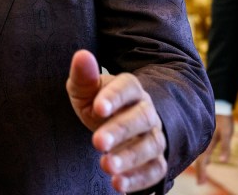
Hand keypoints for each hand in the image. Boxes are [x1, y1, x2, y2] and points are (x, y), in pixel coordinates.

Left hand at [67, 49, 166, 192]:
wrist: (116, 122)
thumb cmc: (96, 103)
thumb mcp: (84, 89)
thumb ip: (83, 76)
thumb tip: (81, 55)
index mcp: (130, 88)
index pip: (127, 88)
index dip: (114, 97)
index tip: (98, 108)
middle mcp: (146, 111)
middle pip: (141, 119)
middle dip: (120, 131)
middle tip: (97, 142)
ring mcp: (154, 136)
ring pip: (150, 146)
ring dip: (129, 158)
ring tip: (105, 166)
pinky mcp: (156, 160)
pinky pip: (154, 170)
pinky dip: (138, 179)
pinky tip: (117, 185)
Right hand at [194, 113, 231, 183]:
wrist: (219, 104)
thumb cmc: (223, 118)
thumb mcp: (226, 133)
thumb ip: (225, 147)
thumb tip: (224, 162)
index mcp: (205, 143)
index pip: (202, 161)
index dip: (201, 172)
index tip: (200, 183)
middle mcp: (203, 141)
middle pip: (199, 159)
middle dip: (200, 171)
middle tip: (200, 183)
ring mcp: (204, 138)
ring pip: (199, 153)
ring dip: (201, 165)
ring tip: (202, 174)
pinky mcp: (209, 134)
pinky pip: (205, 147)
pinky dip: (207, 155)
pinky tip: (209, 160)